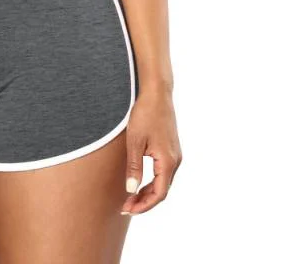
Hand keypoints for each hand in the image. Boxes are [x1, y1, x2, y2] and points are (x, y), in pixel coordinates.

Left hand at [120, 87, 181, 215]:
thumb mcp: (135, 141)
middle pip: (162, 190)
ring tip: (129, 196)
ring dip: (148, 192)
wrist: (156, 93)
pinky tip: (139, 181)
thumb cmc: (144, 114)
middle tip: (125, 206)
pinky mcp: (171, 148)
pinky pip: (163, 172)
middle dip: (144, 201)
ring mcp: (175, 154)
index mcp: (168, 161)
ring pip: (163, 182)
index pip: (159, 194)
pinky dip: (152, 181)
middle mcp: (175, 160)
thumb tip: (131, 191)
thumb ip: (134, 167)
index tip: (128, 209)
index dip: (144, 205)